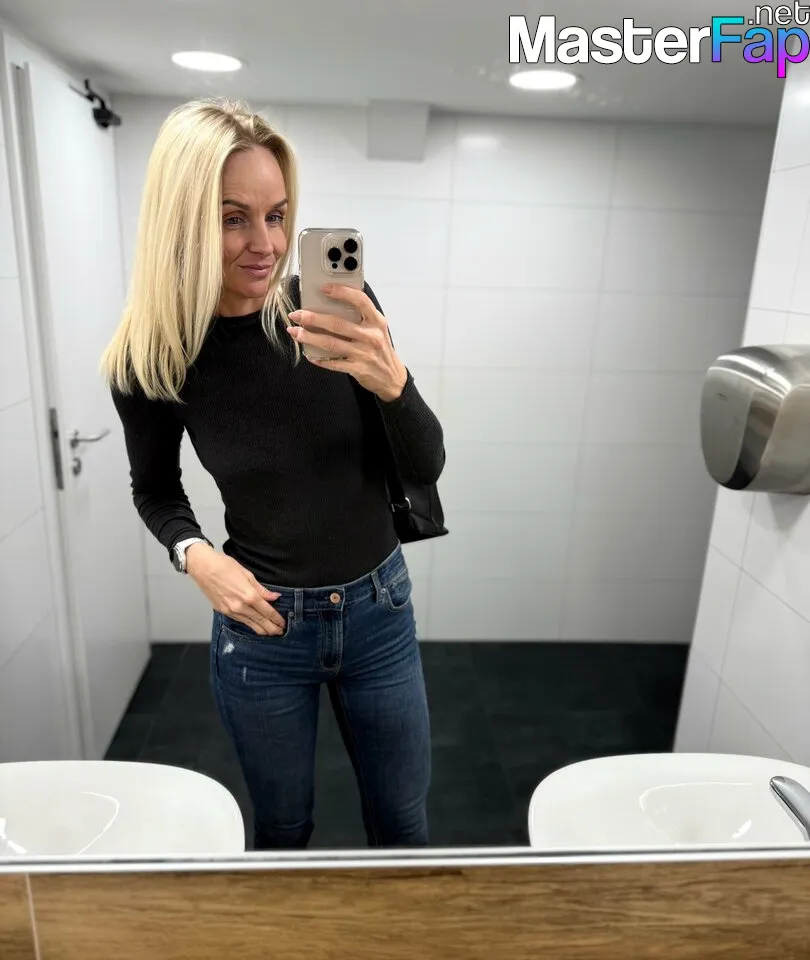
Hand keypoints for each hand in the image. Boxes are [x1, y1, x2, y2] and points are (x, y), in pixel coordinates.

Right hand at [185, 542, 285, 635]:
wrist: (202, 567)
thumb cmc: (224, 566)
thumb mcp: (247, 574)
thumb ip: (261, 589)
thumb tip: (274, 597)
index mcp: (248, 595)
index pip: (267, 611)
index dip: (276, 619)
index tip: (283, 623)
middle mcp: (240, 606)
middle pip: (260, 621)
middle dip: (271, 628)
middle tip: (280, 632)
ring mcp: (230, 610)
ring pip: (249, 624)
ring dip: (261, 629)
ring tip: (270, 633)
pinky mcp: (223, 611)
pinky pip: (239, 621)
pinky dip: (249, 625)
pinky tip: (254, 626)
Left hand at [287, 284, 407, 401]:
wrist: (392, 377)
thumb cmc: (380, 349)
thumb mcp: (377, 329)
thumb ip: (360, 317)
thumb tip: (331, 305)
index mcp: (377, 321)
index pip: (360, 300)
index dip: (341, 292)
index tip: (323, 288)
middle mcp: (371, 336)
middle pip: (338, 323)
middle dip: (313, 318)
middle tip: (297, 314)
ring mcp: (364, 353)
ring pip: (331, 343)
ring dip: (310, 337)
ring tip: (295, 332)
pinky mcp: (358, 368)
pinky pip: (333, 363)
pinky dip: (319, 359)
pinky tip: (309, 354)